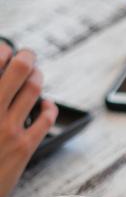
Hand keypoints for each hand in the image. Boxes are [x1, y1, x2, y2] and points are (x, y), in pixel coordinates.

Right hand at [0, 43, 57, 196]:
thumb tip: (2, 76)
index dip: (3, 50)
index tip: (5, 49)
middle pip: (20, 69)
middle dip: (27, 56)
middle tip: (26, 55)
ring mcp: (8, 130)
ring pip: (35, 88)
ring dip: (37, 77)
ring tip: (34, 76)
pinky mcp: (24, 147)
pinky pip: (47, 118)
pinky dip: (49, 106)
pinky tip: (46, 105)